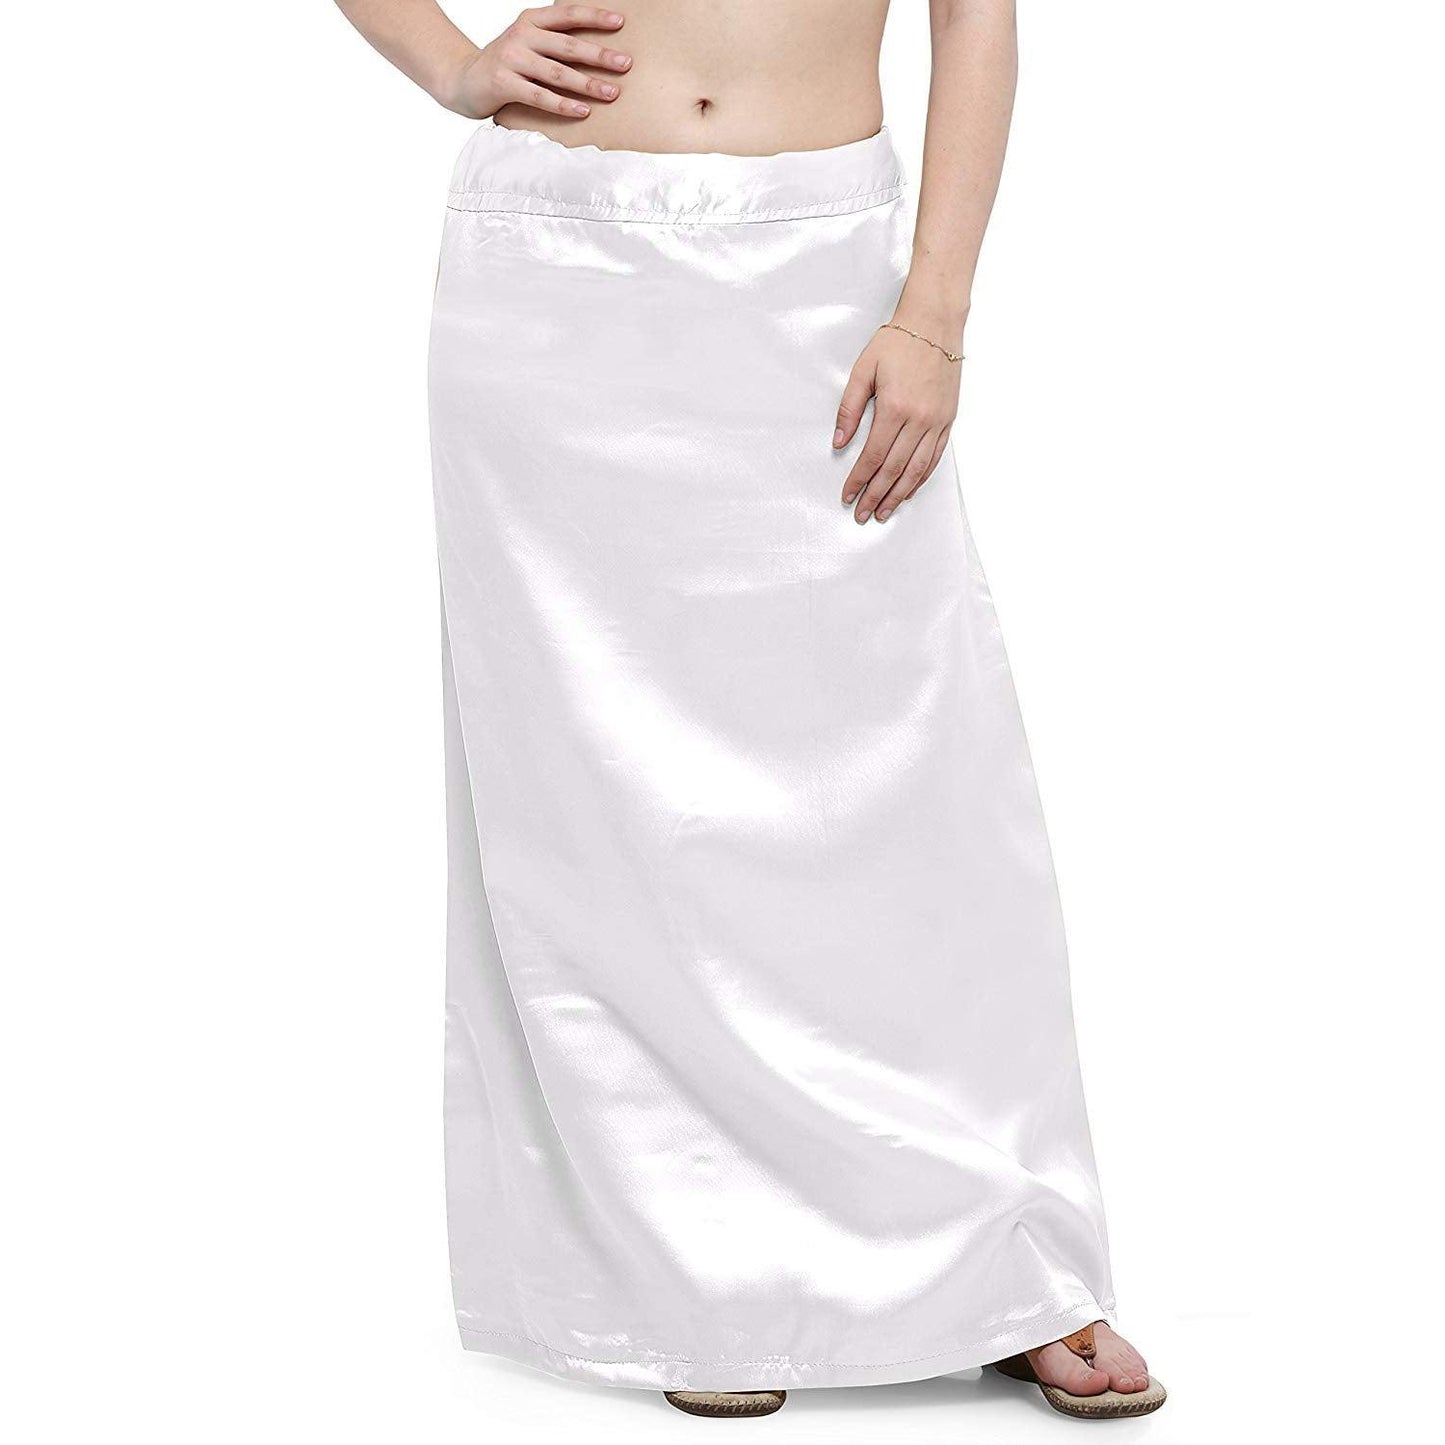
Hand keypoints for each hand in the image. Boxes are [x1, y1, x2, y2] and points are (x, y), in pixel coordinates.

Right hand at [440, 6, 630, 120]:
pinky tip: (583, 111)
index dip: (594, 17)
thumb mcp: (527, 44)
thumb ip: (553, 42)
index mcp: (531, 21)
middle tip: (626, 64)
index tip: (621, 23)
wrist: (461, 80)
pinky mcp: (503, 83)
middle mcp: (522, 35)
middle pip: (568, 45)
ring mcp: (512, 58)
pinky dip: (563, 104)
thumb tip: (596, 51)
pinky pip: (540, 96)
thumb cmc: (505, 65)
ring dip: (588, 83)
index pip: (567, 15)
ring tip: (612, 92)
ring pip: (557, 72)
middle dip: (600, 55)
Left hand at [833, 322, 962, 523]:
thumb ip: (849, 408)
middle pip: (894, 469)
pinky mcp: (948, 420)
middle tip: (862, 513)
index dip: (858, 480)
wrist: (934, 323)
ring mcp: (936, 422)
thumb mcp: (864, 370)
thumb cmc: (898, 342)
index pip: (872, 456)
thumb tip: (838, 442)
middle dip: (876, 495)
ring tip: (884, 511)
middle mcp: (918, 419)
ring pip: (917, 469)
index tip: (847, 495)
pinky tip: (909, 490)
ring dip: (899, 494)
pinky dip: (921, 478)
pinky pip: (935, 458)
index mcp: (895, 408)